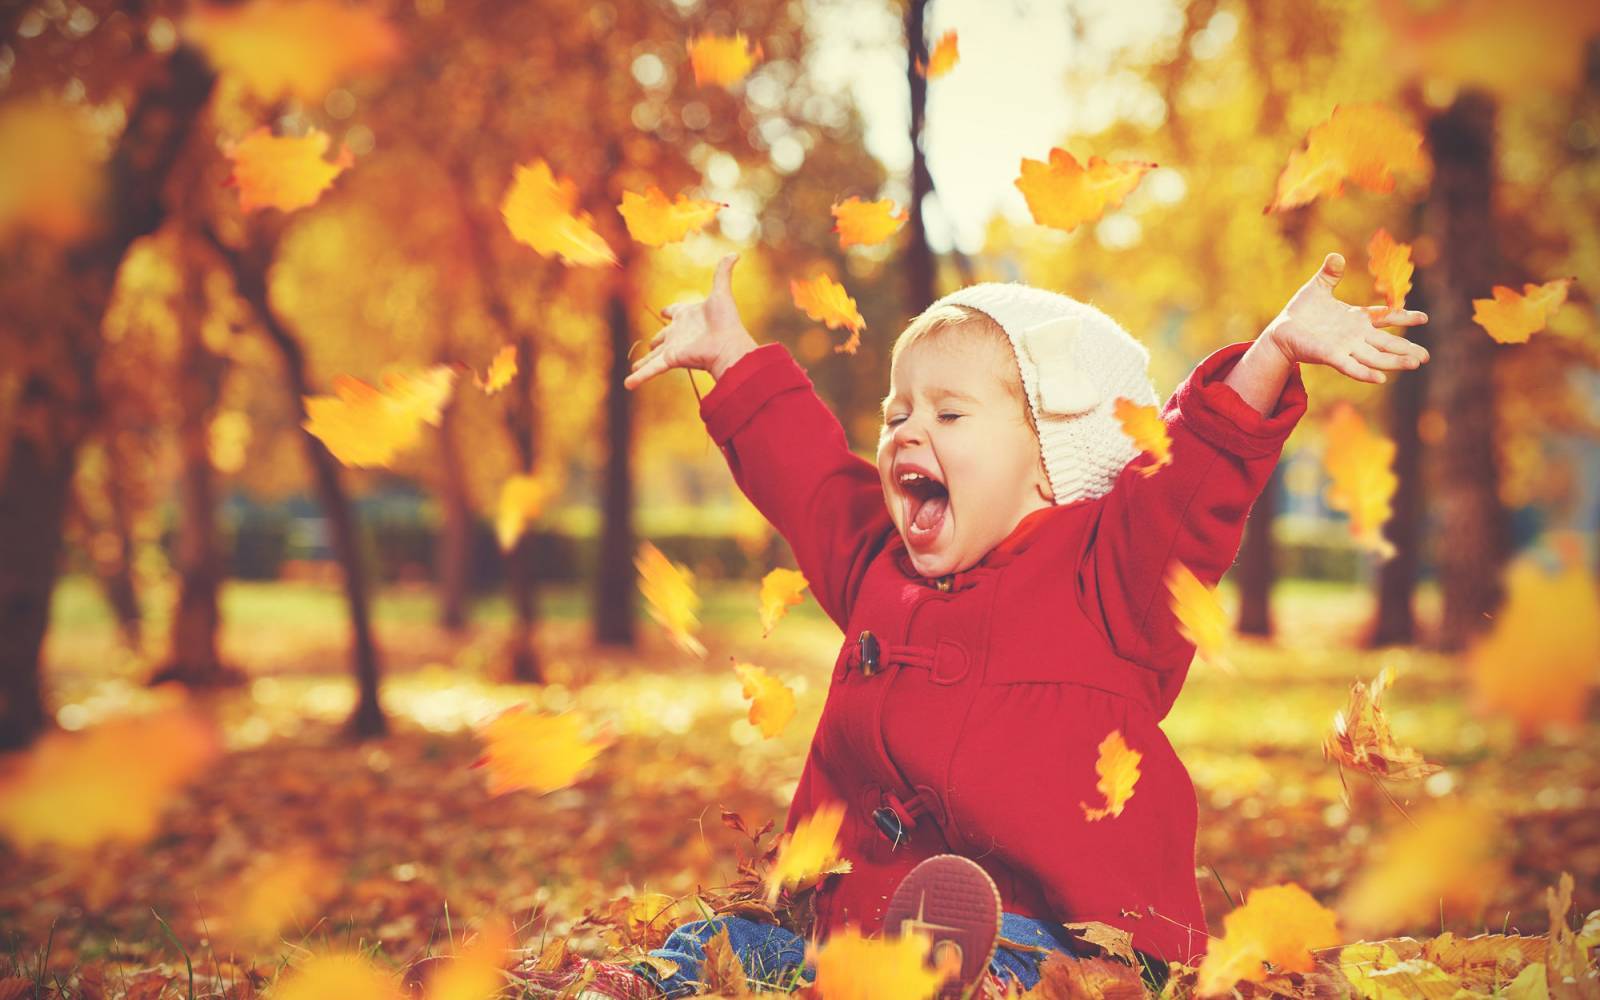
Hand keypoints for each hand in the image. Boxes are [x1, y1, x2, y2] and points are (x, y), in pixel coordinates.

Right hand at [624, 253, 757, 388]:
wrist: (728, 345)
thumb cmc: (727, 321)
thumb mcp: (722, 293)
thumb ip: (723, 272)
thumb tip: (735, 253)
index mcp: (689, 316)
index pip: (677, 312)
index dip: (672, 311)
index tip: (666, 311)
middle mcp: (680, 333)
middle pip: (663, 338)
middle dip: (656, 342)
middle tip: (651, 345)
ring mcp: (674, 348)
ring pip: (653, 357)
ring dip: (642, 363)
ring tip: (633, 367)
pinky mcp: (671, 359)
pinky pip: (652, 369)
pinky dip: (639, 377)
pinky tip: (628, 384)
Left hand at [1263, 252, 1430, 383]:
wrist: (1280, 331)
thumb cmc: (1301, 311)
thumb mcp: (1317, 288)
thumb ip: (1330, 273)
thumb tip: (1336, 256)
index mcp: (1355, 318)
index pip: (1385, 317)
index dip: (1404, 317)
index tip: (1424, 318)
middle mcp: (1354, 335)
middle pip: (1386, 343)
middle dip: (1406, 349)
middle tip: (1427, 356)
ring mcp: (1344, 347)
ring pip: (1374, 357)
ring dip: (1394, 361)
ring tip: (1415, 363)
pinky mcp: (1330, 356)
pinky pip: (1350, 366)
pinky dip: (1364, 373)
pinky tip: (1381, 379)